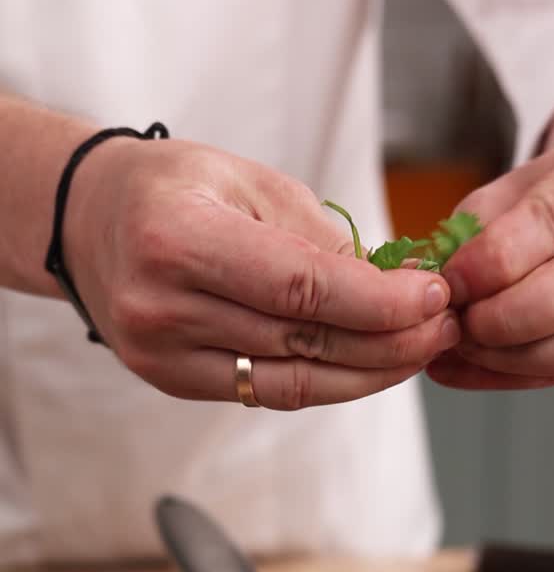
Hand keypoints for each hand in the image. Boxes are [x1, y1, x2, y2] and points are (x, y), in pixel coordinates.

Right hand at [63, 139, 458, 407]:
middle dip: (389, 340)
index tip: (435, 298)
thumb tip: (396, 286)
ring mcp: (163, 356)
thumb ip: (316, 235)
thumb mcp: (246, 179)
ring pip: (293, 381)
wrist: (90, 223)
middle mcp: (163, 306)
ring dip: (370, 370)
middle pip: (303, 341)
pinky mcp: (173, 383)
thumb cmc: (172, 188)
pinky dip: (329, 382)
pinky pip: (269, 392)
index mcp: (177, 238)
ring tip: (422, 349)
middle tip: (445, 327)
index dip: (378, 302)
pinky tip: (372, 365)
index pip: (300, 288)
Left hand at [427, 131, 553, 389]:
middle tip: (460, 325)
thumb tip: (438, 284)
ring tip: (465, 350)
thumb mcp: (518, 186)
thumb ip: (478, 228)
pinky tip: (477, 369)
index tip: (451, 282)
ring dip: (517, 357)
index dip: (497, 258)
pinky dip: (523, 376)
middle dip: (510, 315)